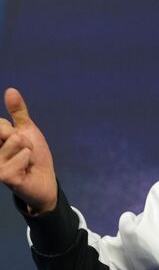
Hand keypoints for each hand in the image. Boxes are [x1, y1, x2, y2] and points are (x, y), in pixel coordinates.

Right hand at [0, 88, 57, 213]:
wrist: (44, 179)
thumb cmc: (34, 156)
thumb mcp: (27, 130)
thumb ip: (18, 112)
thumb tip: (11, 90)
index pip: (0, 123)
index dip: (13, 129)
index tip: (16, 140)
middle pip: (6, 130)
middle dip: (22, 138)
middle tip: (24, 151)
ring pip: (17, 141)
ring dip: (28, 150)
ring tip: (26, 161)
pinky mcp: (4, 176)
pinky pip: (23, 156)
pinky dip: (29, 160)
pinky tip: (26, 170)